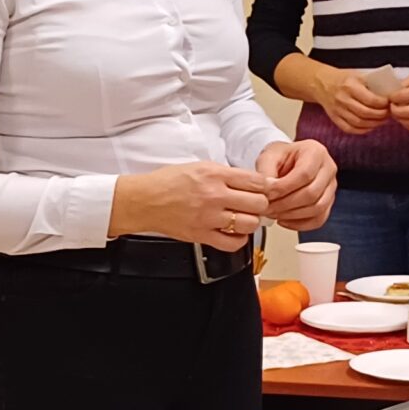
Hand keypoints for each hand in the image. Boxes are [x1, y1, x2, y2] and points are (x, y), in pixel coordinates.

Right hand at [110, 162, 270, 249]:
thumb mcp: (198, 166)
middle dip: (260, 204)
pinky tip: (234, 233)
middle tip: (254, 205)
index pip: (256, 181)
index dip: (264, 186)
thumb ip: (225, 173)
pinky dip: (238, 240)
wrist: (144, 200)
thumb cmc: (167, 182)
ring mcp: (209, 217)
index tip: (263, 190)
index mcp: (214, 175)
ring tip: (243, 218)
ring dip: (250, 222)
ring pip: (249, 224)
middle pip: (258, 203)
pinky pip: (232, 243)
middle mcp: (214, 195)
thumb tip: (249, 182)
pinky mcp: (202, 235)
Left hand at [254, 140, 337, 230]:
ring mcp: (331, 187)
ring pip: (317, 208)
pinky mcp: (329, 202)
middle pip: (312, 193)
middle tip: (266, 208)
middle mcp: (328, 168)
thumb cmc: (280, 158)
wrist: (287, 162)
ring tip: (272, 213)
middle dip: (285, 204)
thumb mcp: (268, 156)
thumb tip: (266, 190)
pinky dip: (300, 224)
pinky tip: (283, 220)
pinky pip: (319, 219)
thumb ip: (265, 171)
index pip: (304, 174)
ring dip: (291, 215)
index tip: (266, 194)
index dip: (284, 188)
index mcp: (315, 152)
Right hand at [315, 67, 393, 135]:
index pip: (370, 100)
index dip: (383, 104)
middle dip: (380, 116)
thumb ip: (373, 84)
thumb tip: (392, 93)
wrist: (322, 83)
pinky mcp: (334, 118)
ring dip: (374, 124)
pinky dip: (362, 130)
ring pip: (358, 123)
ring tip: (382, 120)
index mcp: (350, 86)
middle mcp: (342, 99)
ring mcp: (337, 110)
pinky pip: (350, 129)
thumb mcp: (358, 75)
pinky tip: (370, 126)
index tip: (389, 103)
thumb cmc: (344, 78)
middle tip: (388, 113)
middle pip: (365, 113)